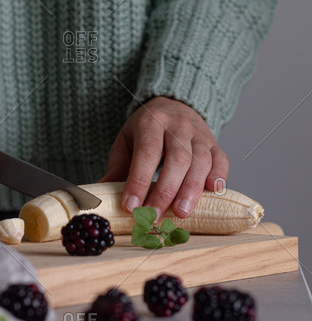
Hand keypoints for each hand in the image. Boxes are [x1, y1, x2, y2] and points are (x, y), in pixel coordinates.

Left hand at [100, 96, 228, 220]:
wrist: (173, 103)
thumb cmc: (146, 129)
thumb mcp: (126, 141)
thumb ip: (117, 168)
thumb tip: (100, 198)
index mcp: (150, 122)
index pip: (147, 152)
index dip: (140, 181)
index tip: (131, 206)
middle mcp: (177, 125)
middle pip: (176, 158)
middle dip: (166, 190)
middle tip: (155, 216)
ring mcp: (198, 134)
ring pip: (200, 161)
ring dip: (192, 189)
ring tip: (181, 213)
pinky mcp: (214, 143)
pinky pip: (221, 159)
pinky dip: (219, 176)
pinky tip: (214, 192)